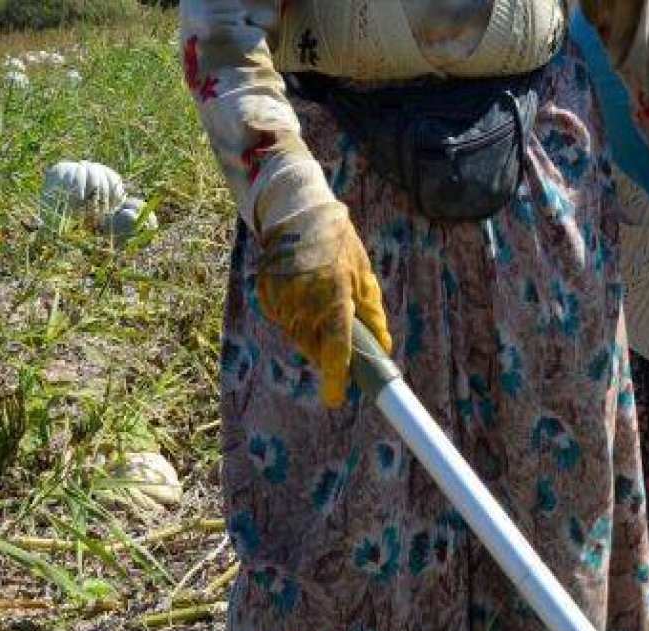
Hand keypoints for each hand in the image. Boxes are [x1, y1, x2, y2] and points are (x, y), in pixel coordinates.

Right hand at [256, 212, 391, 406]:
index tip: (335, 398)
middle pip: (314, 349)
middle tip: (337, 336)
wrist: (297, 214)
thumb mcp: (363, 275)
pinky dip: (294, 317)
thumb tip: (382, 347)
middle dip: (326, 353)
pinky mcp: (266, 296)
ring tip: (319, 300)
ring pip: (297, 336)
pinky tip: (301, 293)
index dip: (336, 379)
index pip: (336, 351)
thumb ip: (372, 314)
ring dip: (311, 333)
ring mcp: (281, 300)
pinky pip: (283, 320)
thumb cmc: (338, 244)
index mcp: (334, 299)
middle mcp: (305, 303)